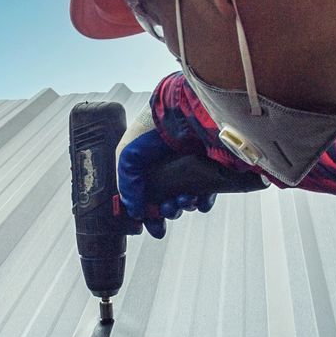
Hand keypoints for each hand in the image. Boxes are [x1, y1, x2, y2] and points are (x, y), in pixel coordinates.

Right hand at [117, 113, 214, 238]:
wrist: (187, 112)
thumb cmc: (154, 128)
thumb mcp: (127, 158)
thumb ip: (127, 187)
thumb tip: (136, 212)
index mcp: (144, 163)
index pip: (142, 194)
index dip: (145, 211)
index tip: (148, 224)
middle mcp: (165, 166)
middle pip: (164, 200)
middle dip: (166, 210)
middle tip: (168, 208)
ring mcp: (188, 167)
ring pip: (185, 199)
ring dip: (183, 206)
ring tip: (185, 199)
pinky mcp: (209, 169)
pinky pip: (206, 194)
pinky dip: (203, 202)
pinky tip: (200, 199)